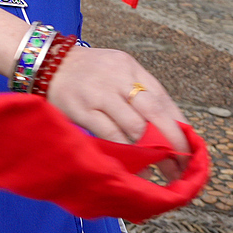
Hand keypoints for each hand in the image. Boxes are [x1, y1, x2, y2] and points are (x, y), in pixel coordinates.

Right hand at [47, 46, 186, 174]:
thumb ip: (138, 94)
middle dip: (172, 141)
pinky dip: (127, 153)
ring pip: (135, 127)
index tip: (188, 148)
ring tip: (160, 169)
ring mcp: (99, 94)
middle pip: (154, 112)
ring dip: (151, 152)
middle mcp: (118, 78)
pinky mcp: (82, 110)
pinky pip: (111, 135)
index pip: (163, 98)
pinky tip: (135, 166)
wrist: (44, 63)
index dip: (179, 126)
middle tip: (180, 165)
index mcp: (130, 68)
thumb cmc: (85, 73)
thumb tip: (168, 129)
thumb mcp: (115, 72)